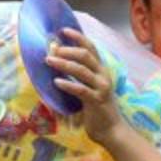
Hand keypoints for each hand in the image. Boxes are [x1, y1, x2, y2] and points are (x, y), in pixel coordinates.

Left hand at [46, 28, 128, 147]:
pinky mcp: (96, 101)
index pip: (91, 48)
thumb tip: (59, 62)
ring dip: (63, 64)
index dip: (78, 37)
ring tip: (48, 61)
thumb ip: (80, 76)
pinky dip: (68, 84)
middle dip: (67, 50)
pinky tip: (56, 82)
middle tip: (52, 49)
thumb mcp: (90, 88)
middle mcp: (103, 76)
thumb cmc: (98, 110)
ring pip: (81, 70)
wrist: (112, 130)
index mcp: (101, 70)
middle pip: (86, 55)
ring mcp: (101, 88)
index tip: (63, 30)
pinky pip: (80, 90)